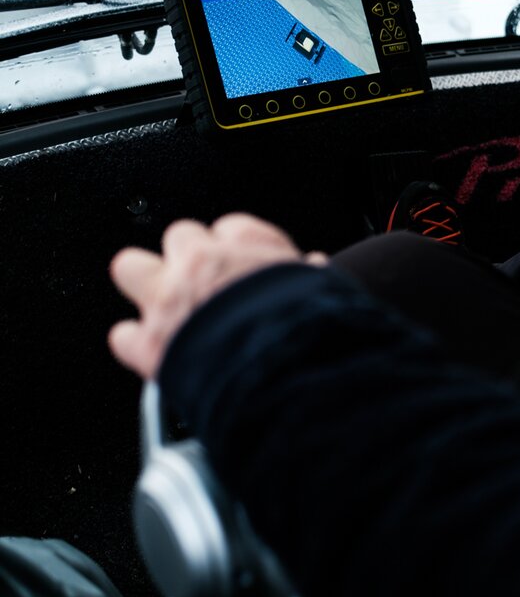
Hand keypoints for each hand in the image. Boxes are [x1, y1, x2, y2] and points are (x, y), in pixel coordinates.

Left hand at [108, 213, 326, 379]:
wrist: (277, 368)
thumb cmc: (303, 324)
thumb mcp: (319, 286)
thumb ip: (305, 274)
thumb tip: (313, 268)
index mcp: (243, 245)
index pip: (231, 228)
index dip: (236, 250)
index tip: (242, 266)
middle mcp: (199, 264)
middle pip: (179, 237)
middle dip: (188, 258)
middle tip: (205, 282)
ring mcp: (166, 301)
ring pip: (130, 267)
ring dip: (145, 284)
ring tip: (164, 304)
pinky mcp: (148, 344)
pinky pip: (123, 335)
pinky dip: (137, 344)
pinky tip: (154, 352)